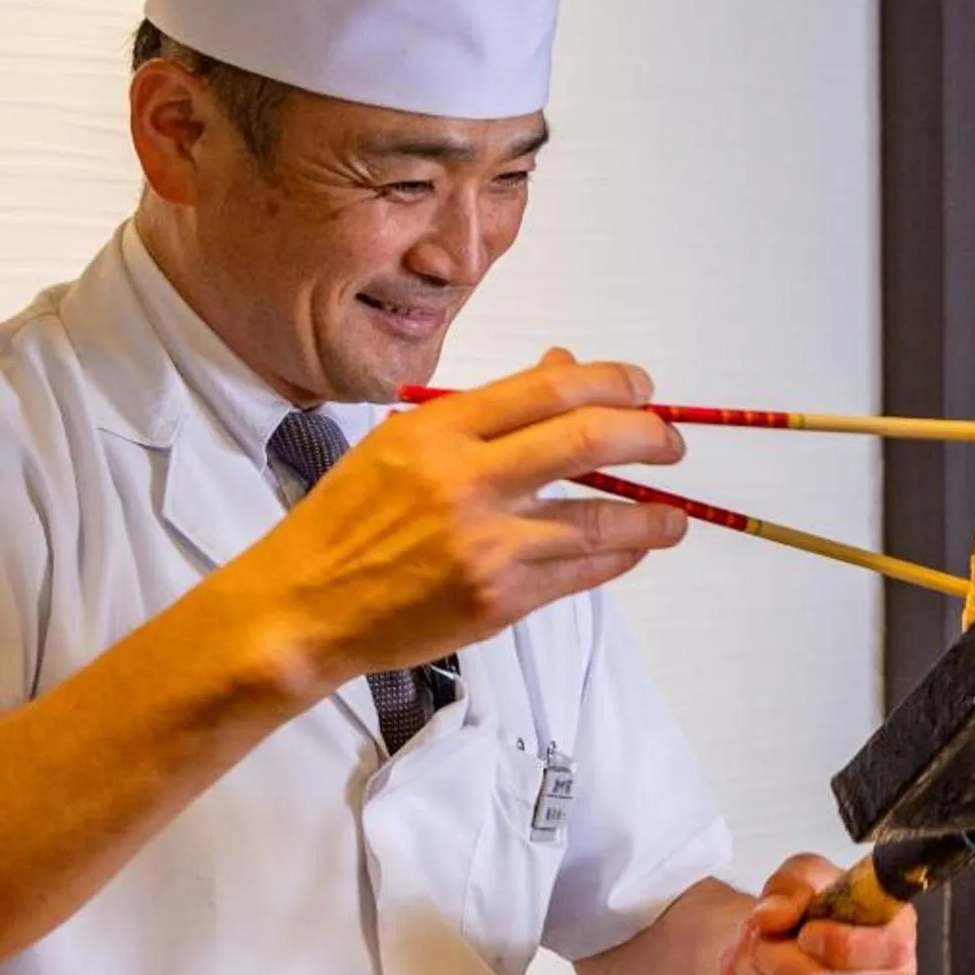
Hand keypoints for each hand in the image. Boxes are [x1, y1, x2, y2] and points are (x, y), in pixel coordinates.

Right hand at [211, 349, 686, 691]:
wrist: (301, 606)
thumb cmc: (347, 523)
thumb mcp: (402, 445)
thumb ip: (487, 412)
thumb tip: (562, 367)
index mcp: (437, 432)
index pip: (549, 388)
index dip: (612, 382)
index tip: (642, 388)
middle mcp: (464, 481)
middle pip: (588, 440)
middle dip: (649, 436)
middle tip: (670, 442)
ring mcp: (484, 543)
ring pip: (600, 518)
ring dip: (653, 515)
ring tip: (672, 515)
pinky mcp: (498, 599)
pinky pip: (583, 572)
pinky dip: (620, 555)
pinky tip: (634, 546)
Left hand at [718, 854, 919, 974]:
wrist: (807, 934)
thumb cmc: (818, 901)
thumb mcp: (805, 874)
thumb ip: (789, 889)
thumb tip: (768, 919)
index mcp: (897, 937)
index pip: (861, 953)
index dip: (823, 941)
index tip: (804, 929)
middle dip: (766, 952)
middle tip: (756, 931)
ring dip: (748, 971)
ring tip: (749, 946)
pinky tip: (754, 972)